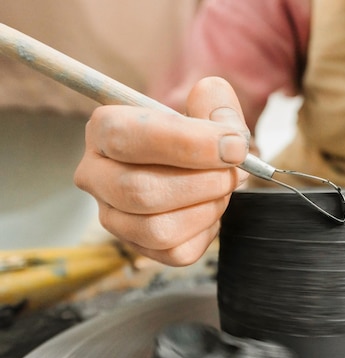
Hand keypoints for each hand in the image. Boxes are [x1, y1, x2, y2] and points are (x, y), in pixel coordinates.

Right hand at [74, 77, 249, 265]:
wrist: (201, 164)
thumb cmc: (199, 134)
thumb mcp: (208, 107)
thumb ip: (217, 103)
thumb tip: (227, 132)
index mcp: (104, 130)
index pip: (128, 138)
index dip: (188, 144)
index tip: (234, 147)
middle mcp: (96, 176)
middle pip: (141, 191)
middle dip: (203, 183)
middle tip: (234, 172)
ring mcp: (112, 216)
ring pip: (157, 229)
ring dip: (207, 208)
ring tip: (222, 189)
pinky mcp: (138, 246)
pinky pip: (175, 252)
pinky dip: (207, 230)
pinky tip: (210, 208)